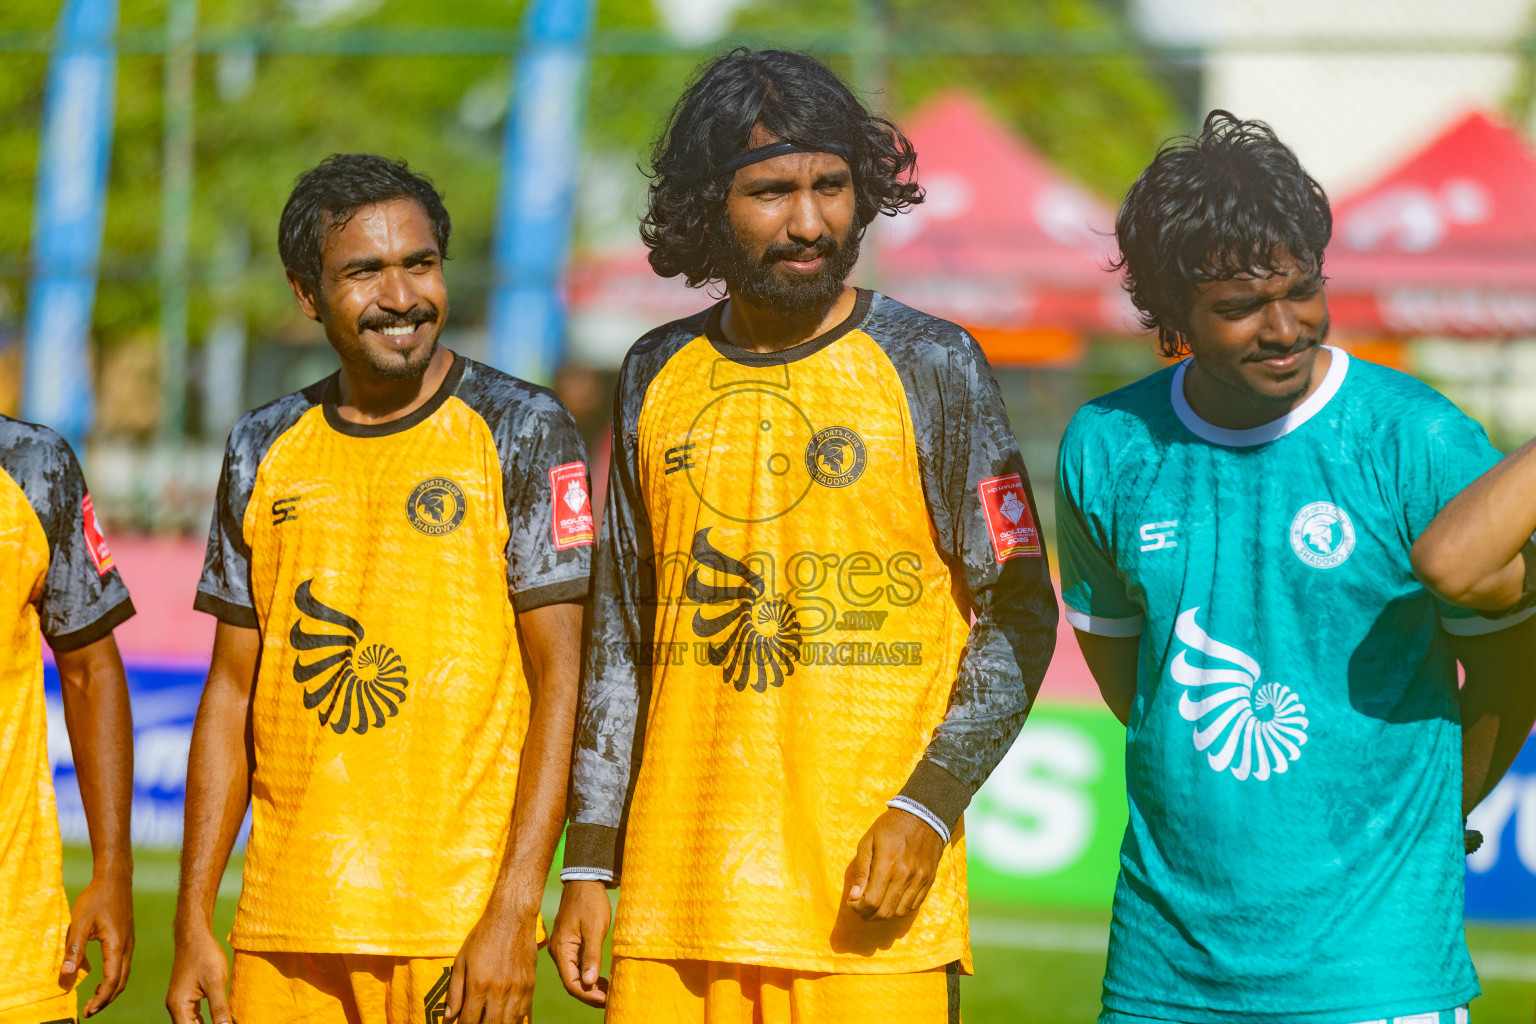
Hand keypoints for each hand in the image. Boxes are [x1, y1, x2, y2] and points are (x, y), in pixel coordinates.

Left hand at [62, 869, 133, 1016]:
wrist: (115, 879)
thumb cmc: (97, 898)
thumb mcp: (80, 923)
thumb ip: (74, 951)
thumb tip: (65, 977)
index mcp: (117, 945)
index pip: (112, 979)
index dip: (101, 998)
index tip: (89, 1010)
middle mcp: (127, 946)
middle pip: (121, 981)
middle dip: (106, 999)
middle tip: (89, 1010)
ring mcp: (129, 942)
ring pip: (123, 973)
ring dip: (110, 989)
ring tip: (94, 999)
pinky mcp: (126, 938)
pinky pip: (122, 964)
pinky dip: (112, 977)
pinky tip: (97, 977)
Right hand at [165, 925, 231, 1023]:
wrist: (194, 936)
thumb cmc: (205, 956)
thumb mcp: (216, 982)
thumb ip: (219, 1008)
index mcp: (179, 1006)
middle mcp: (175, 1007)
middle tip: (224, 1023)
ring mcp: (179, 1001)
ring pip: (190, 1022)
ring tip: (222, 1022)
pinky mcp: (185, 995)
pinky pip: (192, 1014)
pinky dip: (203, 1019)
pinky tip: (215, 1020)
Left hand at [445, 897, 539, 1023]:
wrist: (512, 917)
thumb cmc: (483, 937)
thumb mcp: (461, 960)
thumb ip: (454, 991)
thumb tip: (449, 1016)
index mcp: (479, 984)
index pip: (469, 1021)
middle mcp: (499, 990)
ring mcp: (517, 988)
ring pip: (509, 1023)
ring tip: (490, 1022)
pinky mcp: (530, 984)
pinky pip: (523, 1012)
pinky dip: (514, 1021)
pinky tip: (507, 1020)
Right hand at [548, 880, 611, 1006]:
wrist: (585, 881)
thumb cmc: (590, 902)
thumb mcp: (594, 928)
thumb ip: (591, 955)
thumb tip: (589, 982)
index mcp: (562, 950)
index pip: (571, 982)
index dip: (587, 995)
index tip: (605, 999)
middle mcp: (560, 952)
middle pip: (572, 982)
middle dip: (589, 993)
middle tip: (608, 998)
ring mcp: (564, 948)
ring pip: (574, 975)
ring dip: (589, 986)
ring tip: (607, 990)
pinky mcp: (571, 944)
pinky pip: (576, 966)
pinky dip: (588, 975)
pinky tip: (600, 978)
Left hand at [845, 807, 944, 920]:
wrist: (924, 816)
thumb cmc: (890, 827)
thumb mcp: (868, 842)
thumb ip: (861, 870)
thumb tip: (854, 896)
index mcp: (887, 863)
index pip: (871, 901)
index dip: (858, 908)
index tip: (852, 902)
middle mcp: (905, 875)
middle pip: (885, 912)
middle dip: (868, 915)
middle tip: (861, 908)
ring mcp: (919, 879)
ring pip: (900, 912)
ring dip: (884, 914)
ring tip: (876, 905)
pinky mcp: (928, 881)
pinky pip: (914, 906)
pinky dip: (900, 908)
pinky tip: (892, 899)